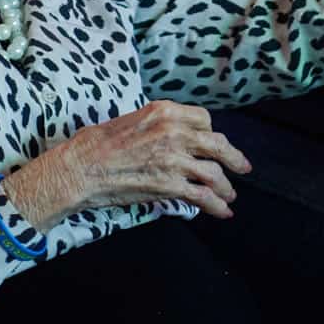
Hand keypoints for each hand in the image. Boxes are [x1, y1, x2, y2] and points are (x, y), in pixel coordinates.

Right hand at [2, 100, 251, 230]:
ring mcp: (174, 159)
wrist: (80, 169)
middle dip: (234, 158)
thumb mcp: (130, 120)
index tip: (213, 144)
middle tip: (243, 167)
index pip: (204, 119)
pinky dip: (217, 206)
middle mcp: (174, 132)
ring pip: (215, 173)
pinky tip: (222, 211)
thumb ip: (156, 125)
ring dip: (226, 186)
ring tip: (230, 195)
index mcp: (164, 112)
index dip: (211, 134)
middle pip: (217, 144)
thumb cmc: (95, 145)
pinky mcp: (170, 186)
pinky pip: (203, 196)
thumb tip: (169, 135)